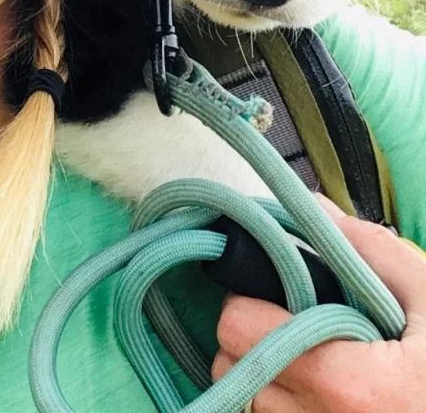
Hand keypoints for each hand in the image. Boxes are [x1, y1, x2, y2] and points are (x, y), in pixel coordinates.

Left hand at [212, 198, 425, 411]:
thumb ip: (369, 251)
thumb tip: (315, 210)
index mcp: (349, 385)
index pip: (239, 330)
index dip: (247, 301)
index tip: (275, 291)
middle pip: (233, 373)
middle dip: (252, 341)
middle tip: (294, 322)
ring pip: (253, 409)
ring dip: (269, 381)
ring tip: (316, 358)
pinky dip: (291, 410)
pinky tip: (328, 393)